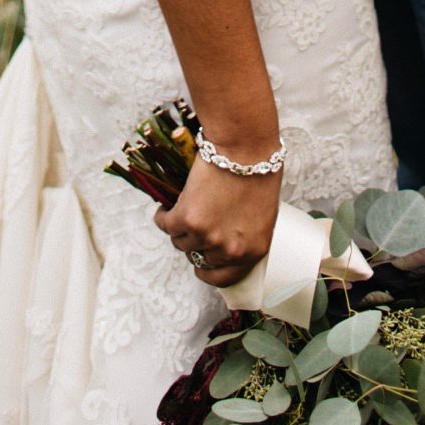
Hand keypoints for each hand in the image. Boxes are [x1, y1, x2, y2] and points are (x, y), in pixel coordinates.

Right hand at [154, 157, 279, 286]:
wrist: (245, 145)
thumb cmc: (258, 171)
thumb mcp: (261, 214)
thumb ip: (244, 234)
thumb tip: (224, 240)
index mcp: (253, 251)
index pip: (225, 278)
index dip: (209, 271)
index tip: (201, 263)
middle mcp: (230, 250)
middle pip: (199, 258)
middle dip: (194, 244)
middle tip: (193, 227)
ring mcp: (208, 236)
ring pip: (180, 242)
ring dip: (178, 229)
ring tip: (178, 213)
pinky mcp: (188, 218)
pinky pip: (166, 225)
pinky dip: (162, 217)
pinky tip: (165, 208)